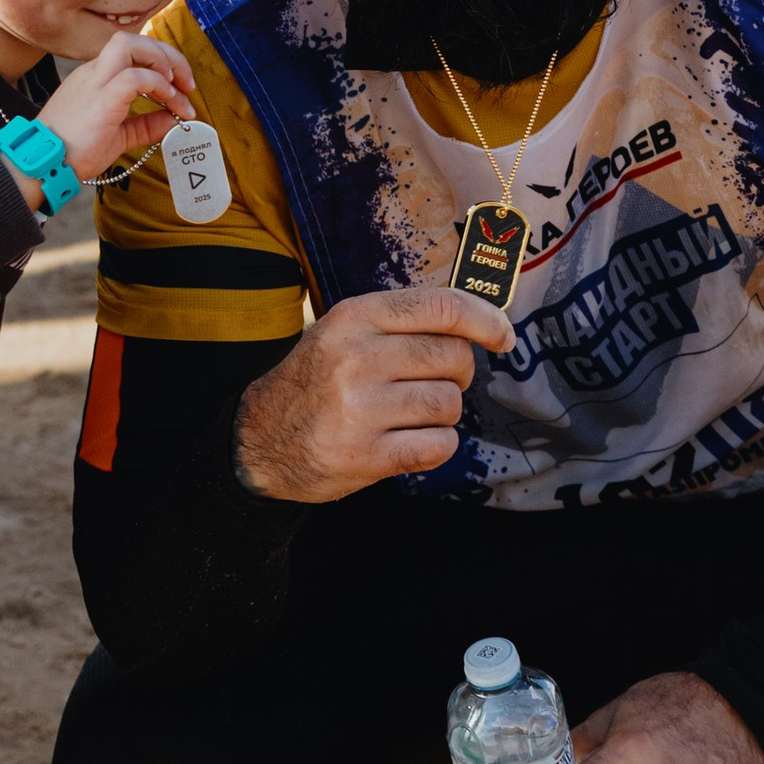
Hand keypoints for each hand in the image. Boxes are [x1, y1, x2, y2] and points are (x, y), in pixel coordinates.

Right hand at [34, 30, 195, 191]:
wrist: (41, 167)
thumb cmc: (72, 153)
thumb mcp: (117, 137)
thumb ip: (145, 126)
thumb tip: (174, 119)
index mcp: (95, 77)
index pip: (131, 52)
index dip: (161, 63)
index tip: (180, 91)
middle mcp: (94, 72)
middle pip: (132, 39)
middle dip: (167, 54)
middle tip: (187, 84)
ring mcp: (95, 82)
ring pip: (129, 44)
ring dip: (162, 60)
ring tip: (178, 88)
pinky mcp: (101, 97)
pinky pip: (135, 76)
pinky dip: (158, 84)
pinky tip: (169, 102)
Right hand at [233, 286, 512, 500]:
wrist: (259, 441)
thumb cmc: (316, 380)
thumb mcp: (344, 331)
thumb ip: (402, 321)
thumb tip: (480, 319)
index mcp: (353, 318)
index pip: (439, 307)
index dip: (484, 320)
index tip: (503, 336)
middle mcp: (356, 358)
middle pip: (453, 356)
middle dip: (459, 372)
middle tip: (436, 381)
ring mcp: (359, 410)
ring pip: (449, 403)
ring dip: (443, 412)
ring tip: (411, 413)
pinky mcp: (365, 457)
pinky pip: (438, 446)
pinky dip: (436, 446)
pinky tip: (411, 441)